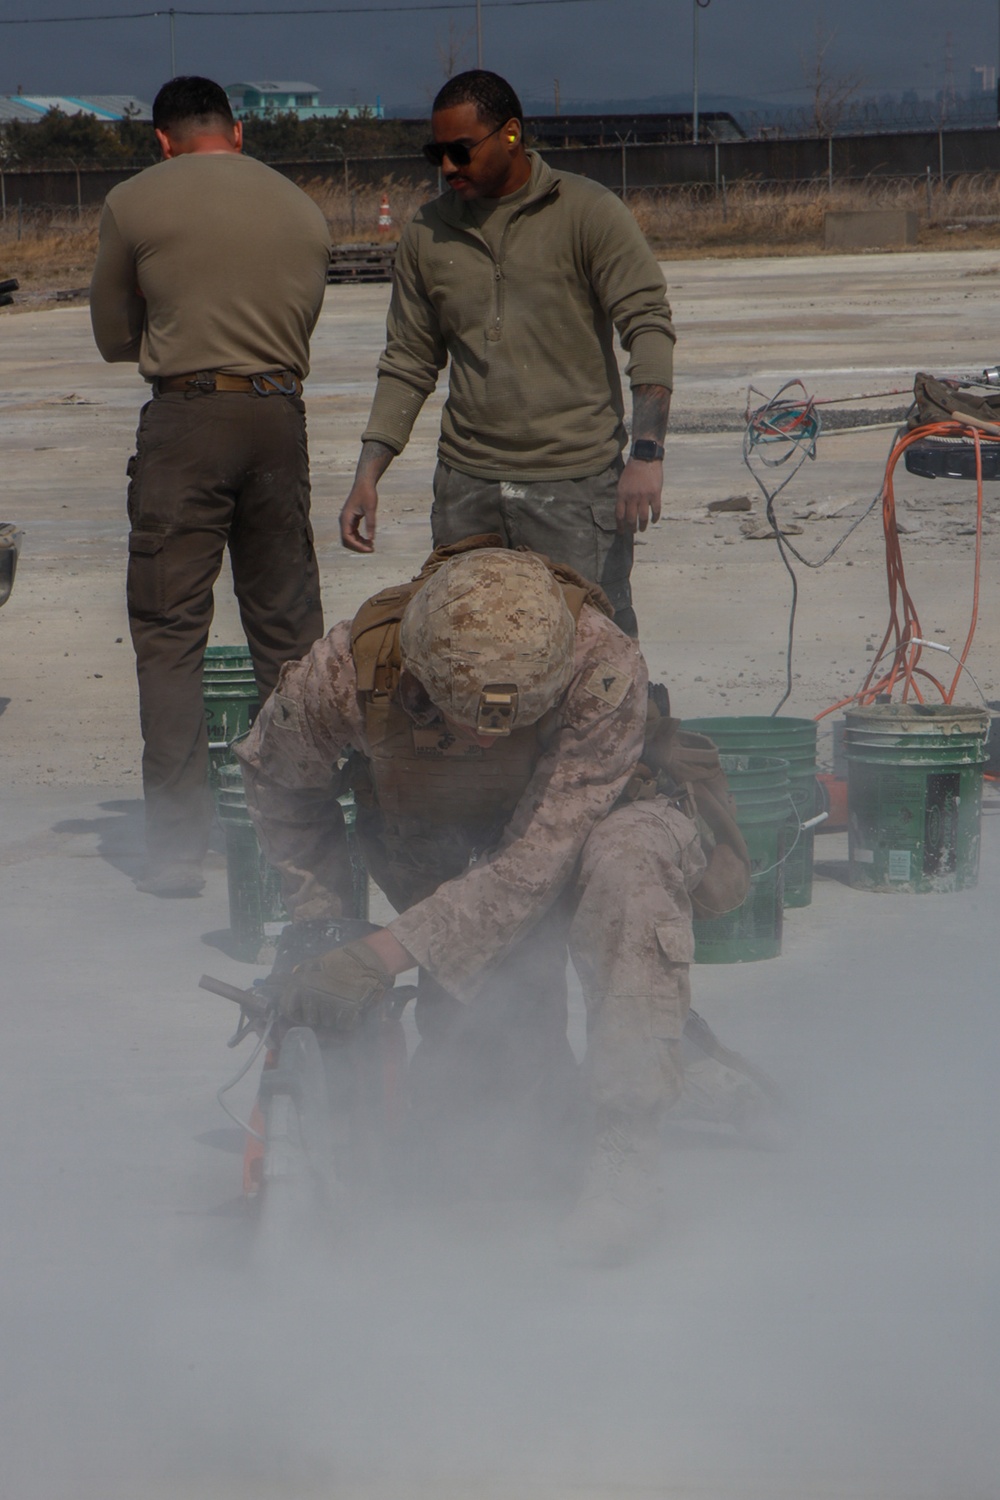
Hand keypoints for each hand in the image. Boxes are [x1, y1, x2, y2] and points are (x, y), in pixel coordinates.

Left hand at [278, 938, 392, 1031]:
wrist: (368, 960)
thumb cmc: (341, 962)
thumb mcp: (316, 963)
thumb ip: (300, 973)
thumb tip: (285, 978)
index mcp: (300, 983)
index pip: (288, 1010)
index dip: (297, 1013)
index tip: (306, 1009)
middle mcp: (312, 994)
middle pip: (310, 1020)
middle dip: (319, 1015)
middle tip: (330, 1001)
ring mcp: (330, 1003)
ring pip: (328, 1024)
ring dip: (335, 1017)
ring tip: (342, 1001)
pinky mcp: (349, 1010)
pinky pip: (344, 1025)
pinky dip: (349, 1020)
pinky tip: (352, 1006)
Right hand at [339, 478, 377, 553]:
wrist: (364, 483)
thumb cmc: (367, 493)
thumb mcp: (371, 509)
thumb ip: (370, 523)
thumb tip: (371, 538)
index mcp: (345, 518)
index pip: (347, 538)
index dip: (358, 546)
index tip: (369, 548)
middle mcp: (344, 520)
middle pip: (347, 540)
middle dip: (358, 546)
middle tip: (371, 549)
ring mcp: (347, 520)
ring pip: (350, 538)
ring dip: (359, 543)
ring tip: (371, 545)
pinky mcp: (351, 519)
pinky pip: (353, 533)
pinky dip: (360, 538)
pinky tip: (369, 539)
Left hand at [615, 458, 662, 533]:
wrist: (645, 457)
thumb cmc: (632, 470)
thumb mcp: (622, 483)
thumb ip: (622, 496)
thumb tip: (622, 511)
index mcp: (622, 494)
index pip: (619, 515)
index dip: (620, 526)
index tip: (621, 532)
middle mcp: (632, 497)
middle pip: (630, 518)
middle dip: (631, 528)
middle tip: (633, 532)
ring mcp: (644, 496)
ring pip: (643, 517)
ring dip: (642, 526)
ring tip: (642, 529)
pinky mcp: (655, 494)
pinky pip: (655, 510)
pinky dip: (655, 517)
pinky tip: (654, 520)